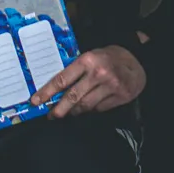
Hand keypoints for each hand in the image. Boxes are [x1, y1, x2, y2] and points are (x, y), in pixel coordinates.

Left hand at [31, 45, 145, 118]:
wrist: (137, 59)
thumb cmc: (109, 57)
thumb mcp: (90, 57)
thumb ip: (75, 71)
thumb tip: (56, 90)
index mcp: (87, 60)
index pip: (62, 79)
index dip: (47, 92)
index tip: (36, 101)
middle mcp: (98, 74)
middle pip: (72, 97)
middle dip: (58, 110)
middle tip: (51, 115)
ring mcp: (110, 86)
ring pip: (85, 106)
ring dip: (74, 111)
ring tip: (69, 112)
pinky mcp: (120, 96)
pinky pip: (99, 109)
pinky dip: (92, 109)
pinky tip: (90, 106)